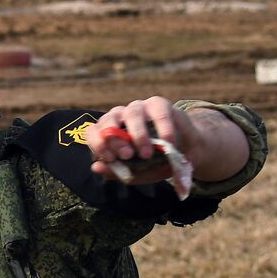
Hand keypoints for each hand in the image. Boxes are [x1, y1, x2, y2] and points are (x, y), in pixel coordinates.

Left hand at [83, 97, 200, 184]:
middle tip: (127, 156)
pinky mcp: (159, 105)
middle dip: (115, 140)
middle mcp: (120, 117)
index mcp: (109, 133)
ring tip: (147, 154)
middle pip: (108, 121)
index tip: (109, 158)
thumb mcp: (136, 172)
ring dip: (138, 135)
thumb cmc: (155, 162)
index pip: (92, 132)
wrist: (184, 155)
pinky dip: (164, 129)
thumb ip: (117, 171)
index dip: (97, 143)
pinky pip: (159, 114)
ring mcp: (139, 108)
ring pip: (132, 114)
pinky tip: (169, 143)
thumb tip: (95, 167)